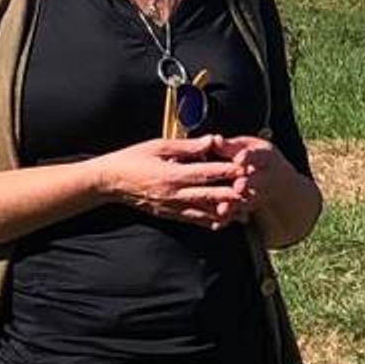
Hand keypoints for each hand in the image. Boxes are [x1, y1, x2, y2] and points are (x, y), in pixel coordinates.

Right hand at [95, 135, 247, 225]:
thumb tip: (212, 141)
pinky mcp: (169, 215)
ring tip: (245, 211)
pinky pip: (193, 221)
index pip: (207, 173)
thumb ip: (188, 146)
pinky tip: (223, 222)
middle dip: (233, 194)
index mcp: (173, 174)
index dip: (228, 171)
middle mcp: (174, 194)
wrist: (110, 182)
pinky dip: (209, 222)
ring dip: (225, 212)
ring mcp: (172, 207)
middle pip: (210, 195)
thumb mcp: (159, 146)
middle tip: (254, 191)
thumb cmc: (133, 159)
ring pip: (204, 212)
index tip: (246, 168)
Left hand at [214, 135, 315, 234]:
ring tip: (223, 210)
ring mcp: (261, 194)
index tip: (239, 160)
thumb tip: (213, 139)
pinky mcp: (252, 207)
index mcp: (266, 157)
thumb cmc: (256, 158)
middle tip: (238, 187)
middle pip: (257, 180)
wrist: (279, 183)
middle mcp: (266, 176)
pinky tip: (218, 224)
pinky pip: (240, 214)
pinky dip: (230, 219)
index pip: (259, 155)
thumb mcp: (249, 147)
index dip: (249, 157)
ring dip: (236, 205)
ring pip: (249, 200)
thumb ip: (231, 146)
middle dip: (248, 184)